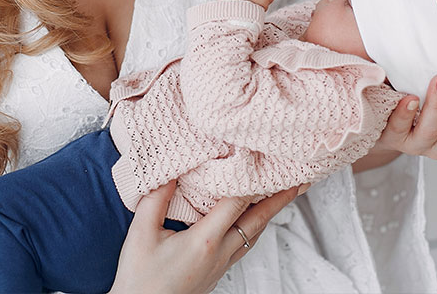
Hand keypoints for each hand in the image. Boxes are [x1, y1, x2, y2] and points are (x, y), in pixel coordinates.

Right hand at [110, 180, 297, 293]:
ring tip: (279, 197)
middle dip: (278, 200)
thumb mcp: (141, 233)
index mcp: (205, 240)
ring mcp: (220, 266)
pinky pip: (241, 246)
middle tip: (298, 182)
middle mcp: (219, 254)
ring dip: (267, 214)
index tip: (260, 158)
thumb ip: (156, 199)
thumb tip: (171, 171)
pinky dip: (251, 228)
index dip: (249, 178)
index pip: (236, 202)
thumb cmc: (139, 278)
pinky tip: (247, 221)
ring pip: (252, 235)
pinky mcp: (215, 273)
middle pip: (257, 221)